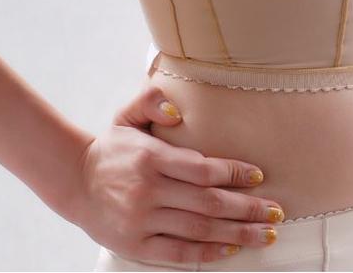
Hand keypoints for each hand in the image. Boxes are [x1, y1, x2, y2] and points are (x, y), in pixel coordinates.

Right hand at [67, 85, 284, 265]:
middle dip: (248, 208)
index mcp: (150, 157)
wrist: (75, 182)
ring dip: (238, 233)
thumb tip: (177, 111)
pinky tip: (231, 249)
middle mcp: (148, 191)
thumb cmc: (111, 148)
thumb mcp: (126, 116)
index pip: (202, 168)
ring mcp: (142, 221)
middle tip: (277, 212)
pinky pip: (179, 252)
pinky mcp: (137, 245)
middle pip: (209, 203)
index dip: (234, 173)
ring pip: (200, 230)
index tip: (259, 175)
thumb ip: (150, 100)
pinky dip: (208, 252)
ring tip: (266, 234)